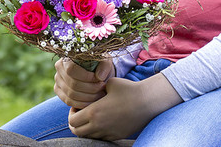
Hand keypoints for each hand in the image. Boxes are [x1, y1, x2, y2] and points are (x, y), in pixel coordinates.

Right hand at [53, 58, 114, 108]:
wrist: (96, 71)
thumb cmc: (100, 65)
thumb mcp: (105, 62)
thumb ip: (104, 67)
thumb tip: (99, 77)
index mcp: (68, 57)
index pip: (72, 69)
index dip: (86, 77)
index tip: (100, 80)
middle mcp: (59, 68)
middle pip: (72, 84)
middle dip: (90, 89)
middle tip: (103, 89)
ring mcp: (58, 81)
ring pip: (71, 94)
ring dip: (88, 97)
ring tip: (100, 95)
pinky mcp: (59, 92)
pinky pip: (69, 101)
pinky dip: (82, 104)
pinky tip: (93, 102)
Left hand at [66, 73, 182, 140]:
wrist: (148, 102)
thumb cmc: (128, 90)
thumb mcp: (109, 83)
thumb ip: (96, 87)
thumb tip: (90, 90)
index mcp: (94, 112)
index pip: (72, 121)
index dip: (71, 113)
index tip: (78, 105)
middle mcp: (99, 126)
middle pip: (77, 132)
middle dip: (76, 122)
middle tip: (82, 112)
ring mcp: (108, 133)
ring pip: (88, 136)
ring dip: (86, 128)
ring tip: (93, 115)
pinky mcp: (117, 136)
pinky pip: (100, 138)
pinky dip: (97, 131)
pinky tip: (103, 120)